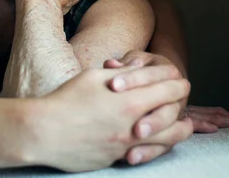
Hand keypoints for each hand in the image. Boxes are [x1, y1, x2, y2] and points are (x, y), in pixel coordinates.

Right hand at [28, 67, 191, 171]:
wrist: (45, 132)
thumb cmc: (66, 100)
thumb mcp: (94, 77)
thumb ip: (121, 74)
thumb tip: (138, 69)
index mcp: (130, 100)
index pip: (168, 89)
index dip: (175, 81)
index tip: (177, 78)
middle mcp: (134, 125)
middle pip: (174, 116)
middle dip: (181, 104)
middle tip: (182, 98)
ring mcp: (127, 145)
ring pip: (167, 141)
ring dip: (178, 130)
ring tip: (183, 125)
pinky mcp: (116, 158)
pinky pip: (144, 152)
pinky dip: (152, 145)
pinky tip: (150, 139)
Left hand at [103, 51, 228, 163]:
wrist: (149, 83)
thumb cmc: (134, 68)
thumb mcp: (130, 62)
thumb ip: (122, 65)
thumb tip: (111, 64)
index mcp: (169, 72)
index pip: (155, 75)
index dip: (134, 79)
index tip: (113, 85)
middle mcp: (176, 95)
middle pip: (169, 107)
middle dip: (153, 118)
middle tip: (134, 126)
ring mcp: (174, 115)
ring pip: (171, 131)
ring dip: (153, 137)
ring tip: (132, 146)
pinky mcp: (166, 134)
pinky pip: (162, 146)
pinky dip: (147, 152)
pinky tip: (130, 156)